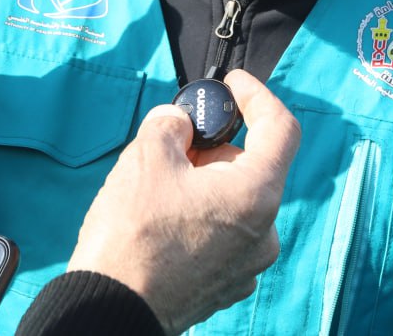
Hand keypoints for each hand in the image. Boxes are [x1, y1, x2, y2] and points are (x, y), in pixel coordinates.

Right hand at [65, 70, 300, 334]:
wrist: (111, 307)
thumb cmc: (132, 232)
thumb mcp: (146, 156)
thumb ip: (171, 123)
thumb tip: (180, 123)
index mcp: (256, 195)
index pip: (281, 128)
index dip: (257, 96)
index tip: (232, 85)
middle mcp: (264, 233)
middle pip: (251, 169)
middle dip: (214, 149)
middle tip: (173, 146)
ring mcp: (248, 266)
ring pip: (235, 204)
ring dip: (205, 186)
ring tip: (160, 189)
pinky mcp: (226, 286)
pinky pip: (224, 236)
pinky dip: (201, 219)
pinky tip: (163, 224)